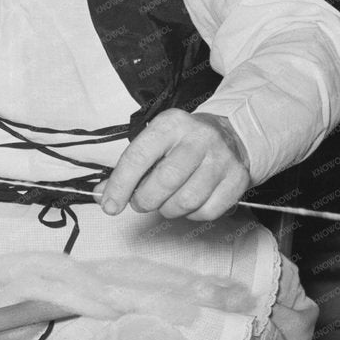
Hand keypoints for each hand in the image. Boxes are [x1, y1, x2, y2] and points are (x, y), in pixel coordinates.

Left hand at [100, 110, 250, 220]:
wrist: (228, 135)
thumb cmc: (182, 142)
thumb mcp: (154, 143)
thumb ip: (128, 168)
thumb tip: (103, 194)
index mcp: (170, 124)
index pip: (138, 157)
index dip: (120, 185)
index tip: (110, 205)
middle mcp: (198, 138)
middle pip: (164, 182)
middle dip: (145, 200)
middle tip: (141, 202)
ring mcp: (221, 158)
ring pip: (186, 201)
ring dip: (168, 209)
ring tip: (166, 201)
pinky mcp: (237, 179)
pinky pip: (206, 211)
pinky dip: (192, 214)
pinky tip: (189, 201)